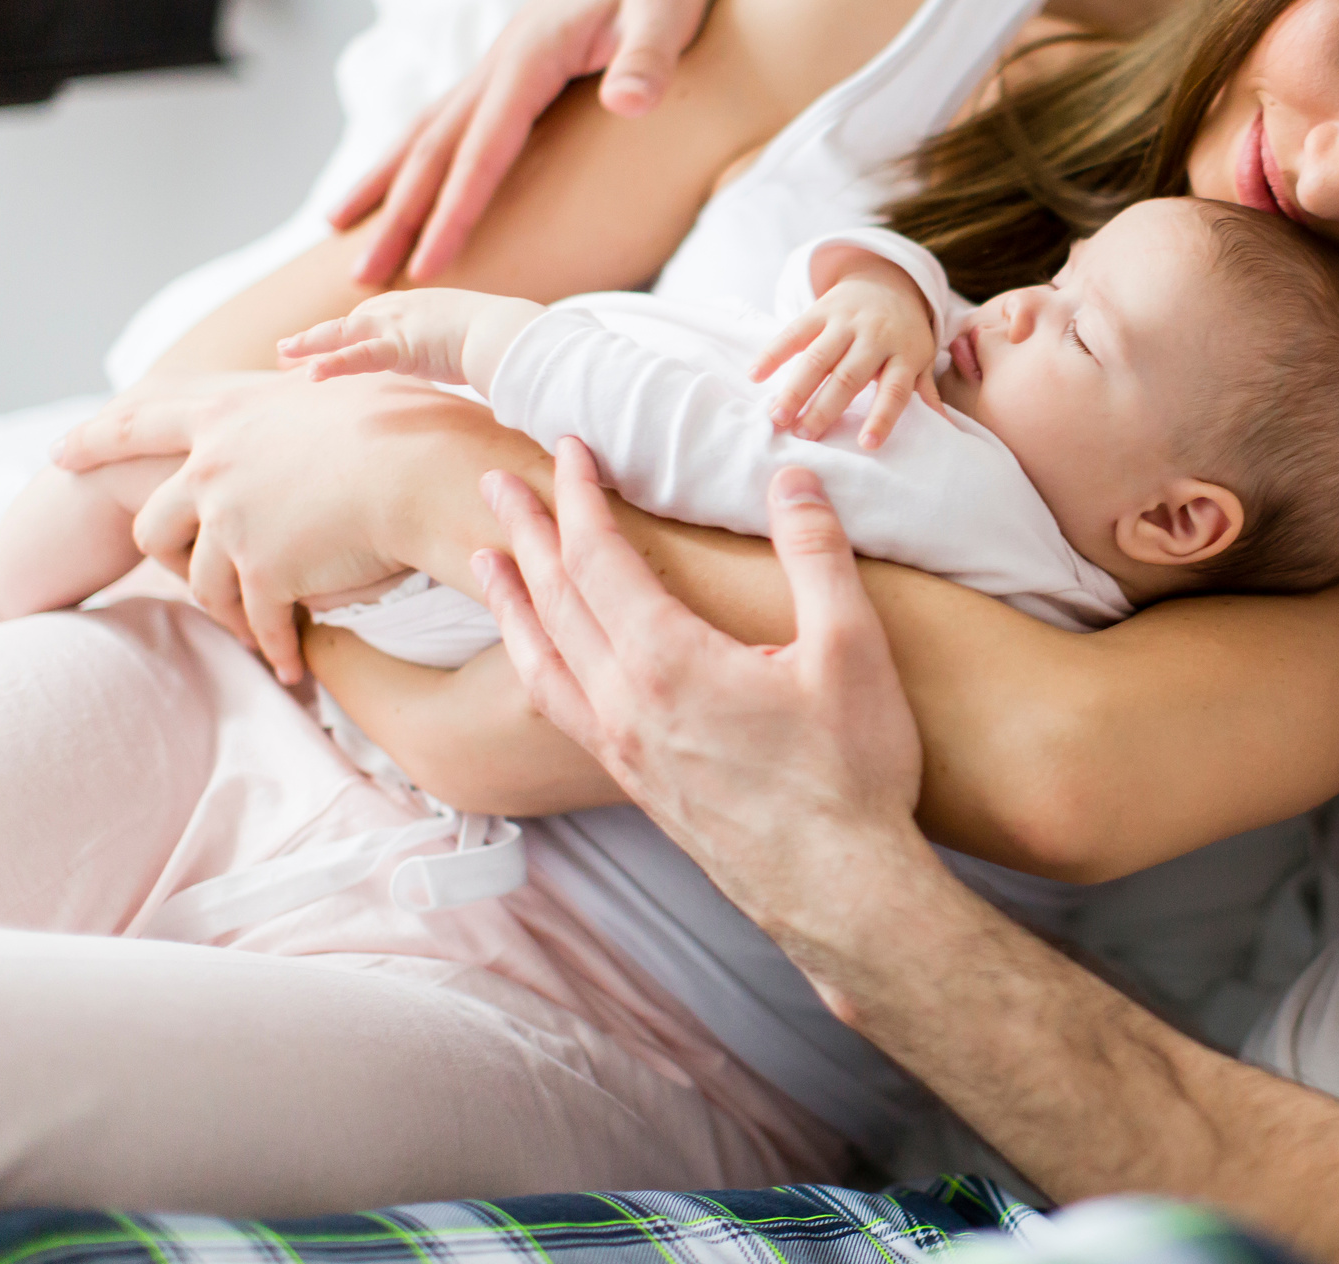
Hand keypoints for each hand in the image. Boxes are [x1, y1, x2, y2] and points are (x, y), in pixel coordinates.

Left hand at [55, 371, 467, 684]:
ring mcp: (233, 522)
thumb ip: (303, 387)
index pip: (139, 422)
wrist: (425, 470)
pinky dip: (275, 646)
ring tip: (256, 632)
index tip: (60, 452)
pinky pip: (259, 620)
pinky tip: (290, 665)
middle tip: (172, 577)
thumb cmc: (407, 420)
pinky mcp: (265, 571)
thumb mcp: (340, 385)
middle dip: (164, 559)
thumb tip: (302, 367)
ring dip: (229, 612)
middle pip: (155, 524)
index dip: (97, 438)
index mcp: (228, 413)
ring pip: (203, 583)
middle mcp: (214, 467)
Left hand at [278, 289, 544, 395]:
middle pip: (348, 325)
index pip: (371, 321)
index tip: (323, 348)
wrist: (514, 334)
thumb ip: (462, 351)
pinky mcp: (401, 346)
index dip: (343, 335)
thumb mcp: (476, 341)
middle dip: (316, 339)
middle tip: (286, 353)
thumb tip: (473, 370)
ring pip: (342, 335)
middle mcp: (402, 309)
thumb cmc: (506, 340)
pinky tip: (310, 375)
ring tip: (282, 355)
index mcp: (418, 308)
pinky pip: (358, 357)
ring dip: (309, 345)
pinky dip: (333, 364)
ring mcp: (398, 324)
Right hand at [334, 0, 737, 286]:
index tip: (428, 269)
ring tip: (341, 231)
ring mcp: (503, 61)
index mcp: (532, 55)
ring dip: (387, 185)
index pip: (483, 149)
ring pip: (429, 130)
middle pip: (434, 147)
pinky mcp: (517, 64)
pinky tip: (400, 181)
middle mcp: (502, 59)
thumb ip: (652, 55)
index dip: (455, 211)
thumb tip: (630, 102)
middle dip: (396, 215)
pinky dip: (416, 155)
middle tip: (358, 280)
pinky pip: (453, 119)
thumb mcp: (674, 4)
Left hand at [475, 440, 927, 954]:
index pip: (599, 558)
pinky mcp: (635, 783)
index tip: (568, 449)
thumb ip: (818, 555)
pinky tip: (541, 659)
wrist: (840, 890)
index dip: (579, 497)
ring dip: (512, 601)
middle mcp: (624, 704)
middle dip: (525, 534)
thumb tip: (794, 479)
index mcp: (667, 661)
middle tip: (495, 483)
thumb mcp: (851, 648)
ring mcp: (622, 749)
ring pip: (542, 660)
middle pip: (553, 601)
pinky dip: (534, 662)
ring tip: (487, 564)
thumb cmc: (851, 773)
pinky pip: (559, 706)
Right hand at [752, 253, 942, 447]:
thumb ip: (925, 391)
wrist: (887, 280)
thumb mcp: (920, 359)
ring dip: (796, 388)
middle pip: (849, 376)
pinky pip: (794, 331)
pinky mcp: (821, 309)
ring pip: (818, 357)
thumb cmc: (903, 334)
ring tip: (777, 417)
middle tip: (804, 436)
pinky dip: (773, 352)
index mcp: (905, 354)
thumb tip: (946, 428)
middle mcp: (876, 336)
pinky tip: (756, 375)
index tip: (867, 444)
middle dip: (825, 407)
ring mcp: (847, 321)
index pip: (895, 390)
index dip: (883, 417)